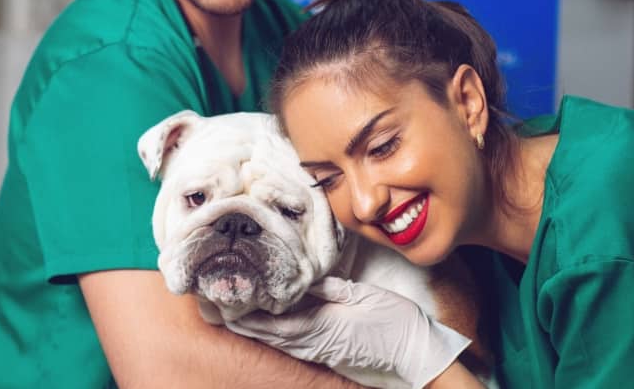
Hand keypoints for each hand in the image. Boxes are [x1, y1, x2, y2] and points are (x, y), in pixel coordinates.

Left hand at [226, 277, 470, 387]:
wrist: (415, 353)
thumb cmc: (393, 321)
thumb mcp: (362, 294)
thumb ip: (329, 289)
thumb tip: (300, 279)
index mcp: (321, 325)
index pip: (272, 322)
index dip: (246, 312)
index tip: (226, 298)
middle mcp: (314, 342)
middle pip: (267, 334)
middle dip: (242, 320)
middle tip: (218, 305)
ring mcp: (319, 351)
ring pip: (277, 341)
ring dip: (255, 328)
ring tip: (233, 312)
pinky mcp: (326, 354)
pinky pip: (291, 345)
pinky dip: (273, 335)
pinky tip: (265, 326)